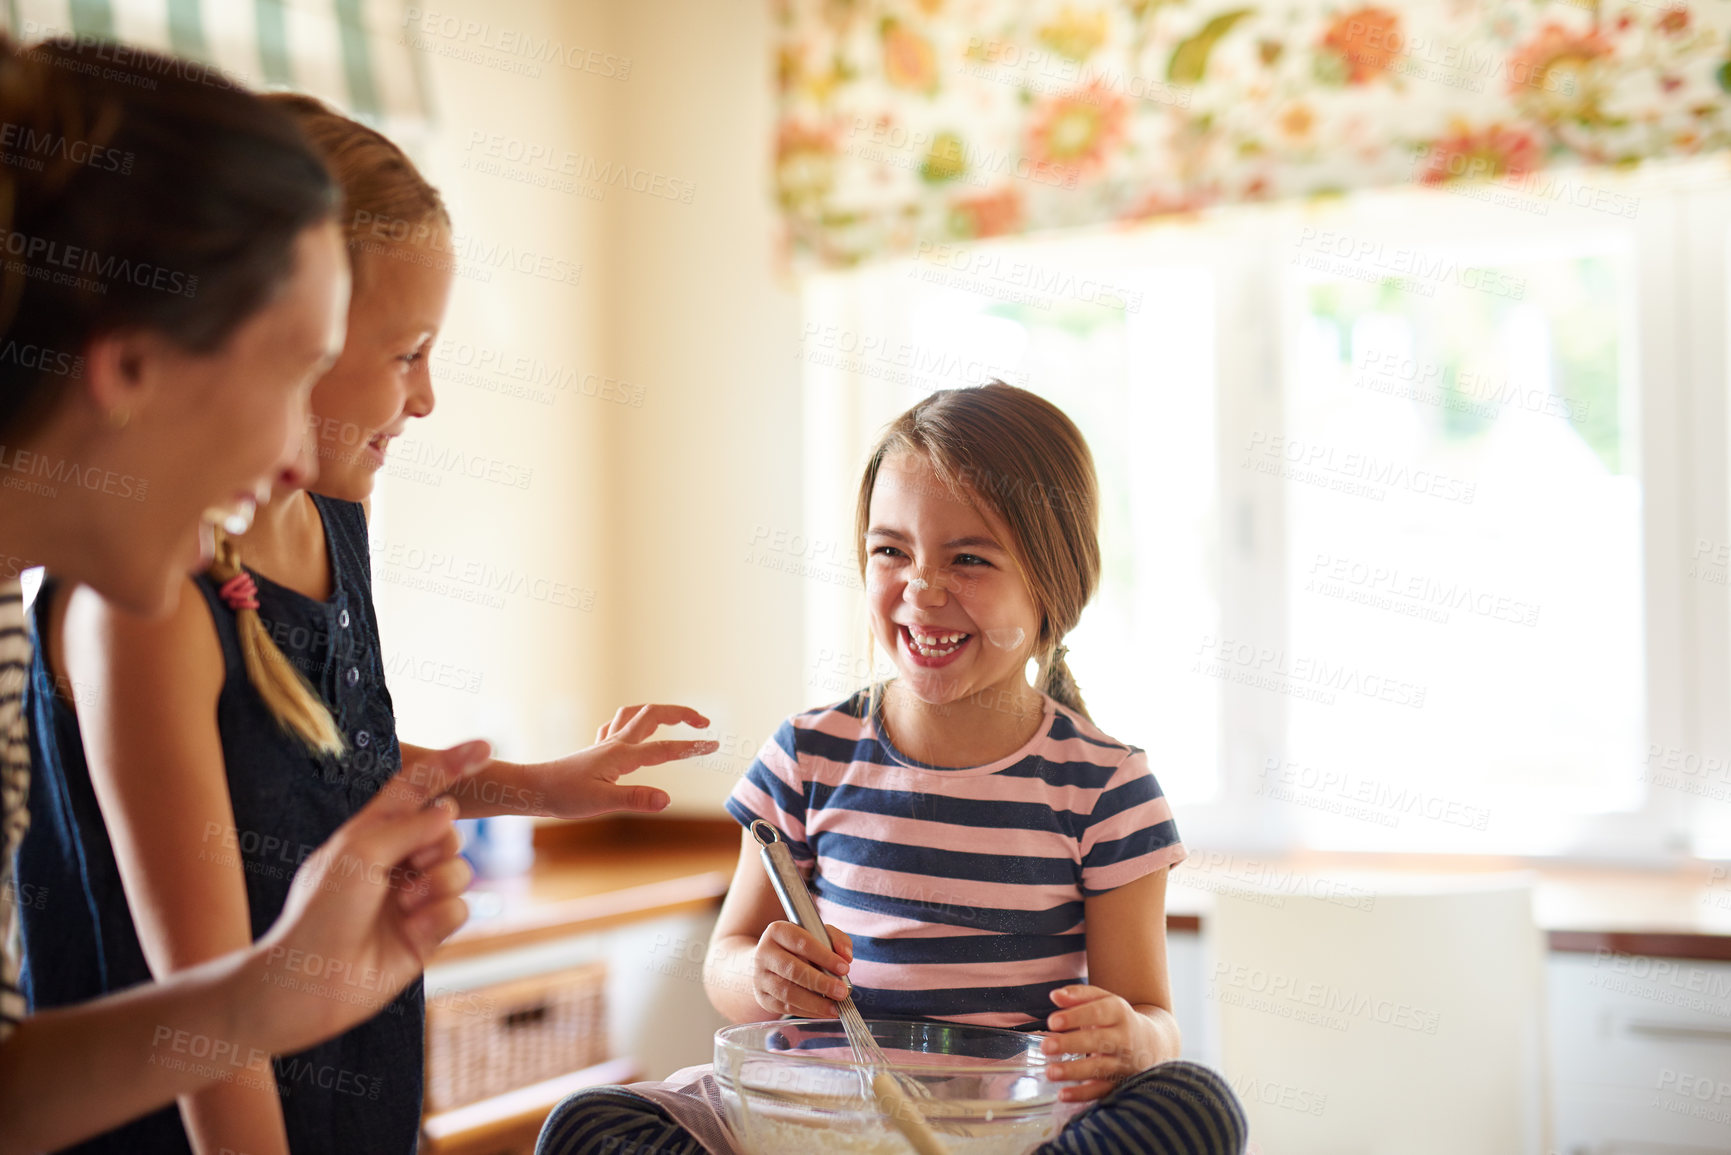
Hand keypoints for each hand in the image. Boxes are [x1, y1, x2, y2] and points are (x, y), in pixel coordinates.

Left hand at [245, 741, 490, 1054]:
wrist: (310, 982)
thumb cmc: (320, 912)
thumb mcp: (359, 852)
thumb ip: (409, 825)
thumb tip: (449, 811)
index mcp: (371, 832)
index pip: (417, 787)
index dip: (450, 764)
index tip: (486, 748)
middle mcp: (396, 861)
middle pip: (448, 831)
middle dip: (439, 844)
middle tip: (411, 865)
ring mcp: (414, 897)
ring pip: (460, 869)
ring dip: (437, 884)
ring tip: (405, 906)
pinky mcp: (427, 932)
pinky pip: (462, 908)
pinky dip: (440, 916)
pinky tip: (412, 931)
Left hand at [541, 703, 717, 818]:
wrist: (534, 788)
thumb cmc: (564, 796)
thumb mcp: (601, 802)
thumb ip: (636, 799)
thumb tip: (667, 799)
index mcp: (623, 755)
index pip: (665, 749)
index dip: (691, 748)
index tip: (714, 746)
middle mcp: (616, 743)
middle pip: (654, 714)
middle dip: (681, 714)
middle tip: (703, 723)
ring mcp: (606, 744)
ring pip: (636, 714)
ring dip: (659, 711)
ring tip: (676, 718)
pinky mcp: (597, 750)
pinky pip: (619, 725)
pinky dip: (635, 721)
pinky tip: (635, 731)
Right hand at [751, 921, 853, 1017]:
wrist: (767, 959)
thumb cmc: (798, 946)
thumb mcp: (816, 934)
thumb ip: (835, 939)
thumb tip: (846, 957)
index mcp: (777, 931)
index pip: (802, 942)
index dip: (824, 956)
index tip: (844, 968)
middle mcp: (764, 953)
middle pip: (793, 969)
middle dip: (821, 982)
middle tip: (842, 991)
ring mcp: (761, 976)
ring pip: (787, 992)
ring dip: (815, 1002)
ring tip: (835, 1007)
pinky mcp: (763, 997)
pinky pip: (785, 1007)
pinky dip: (808, 1011)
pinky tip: (823, 1011)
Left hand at [1042, 985, 1159, 1101]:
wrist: (1152, 1044)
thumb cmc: (1117, 1019)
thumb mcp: (1104, 1000)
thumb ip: (1079, 995)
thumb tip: (1055, 995)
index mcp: (1118, 1013)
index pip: (1097, 1012)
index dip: (1075, 1017)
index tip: (1052, 1022)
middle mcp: (1123, 1038)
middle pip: (1098, 1041)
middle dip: (1071, 1044)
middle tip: (1046, 1046)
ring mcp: (1123, 1063)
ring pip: (1100, 1068)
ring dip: (1074, 1071)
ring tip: (1050, 1072)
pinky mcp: (1120, 1082)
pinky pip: (1102, 1090)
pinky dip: (1083, 1094)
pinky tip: (1063, 1094)